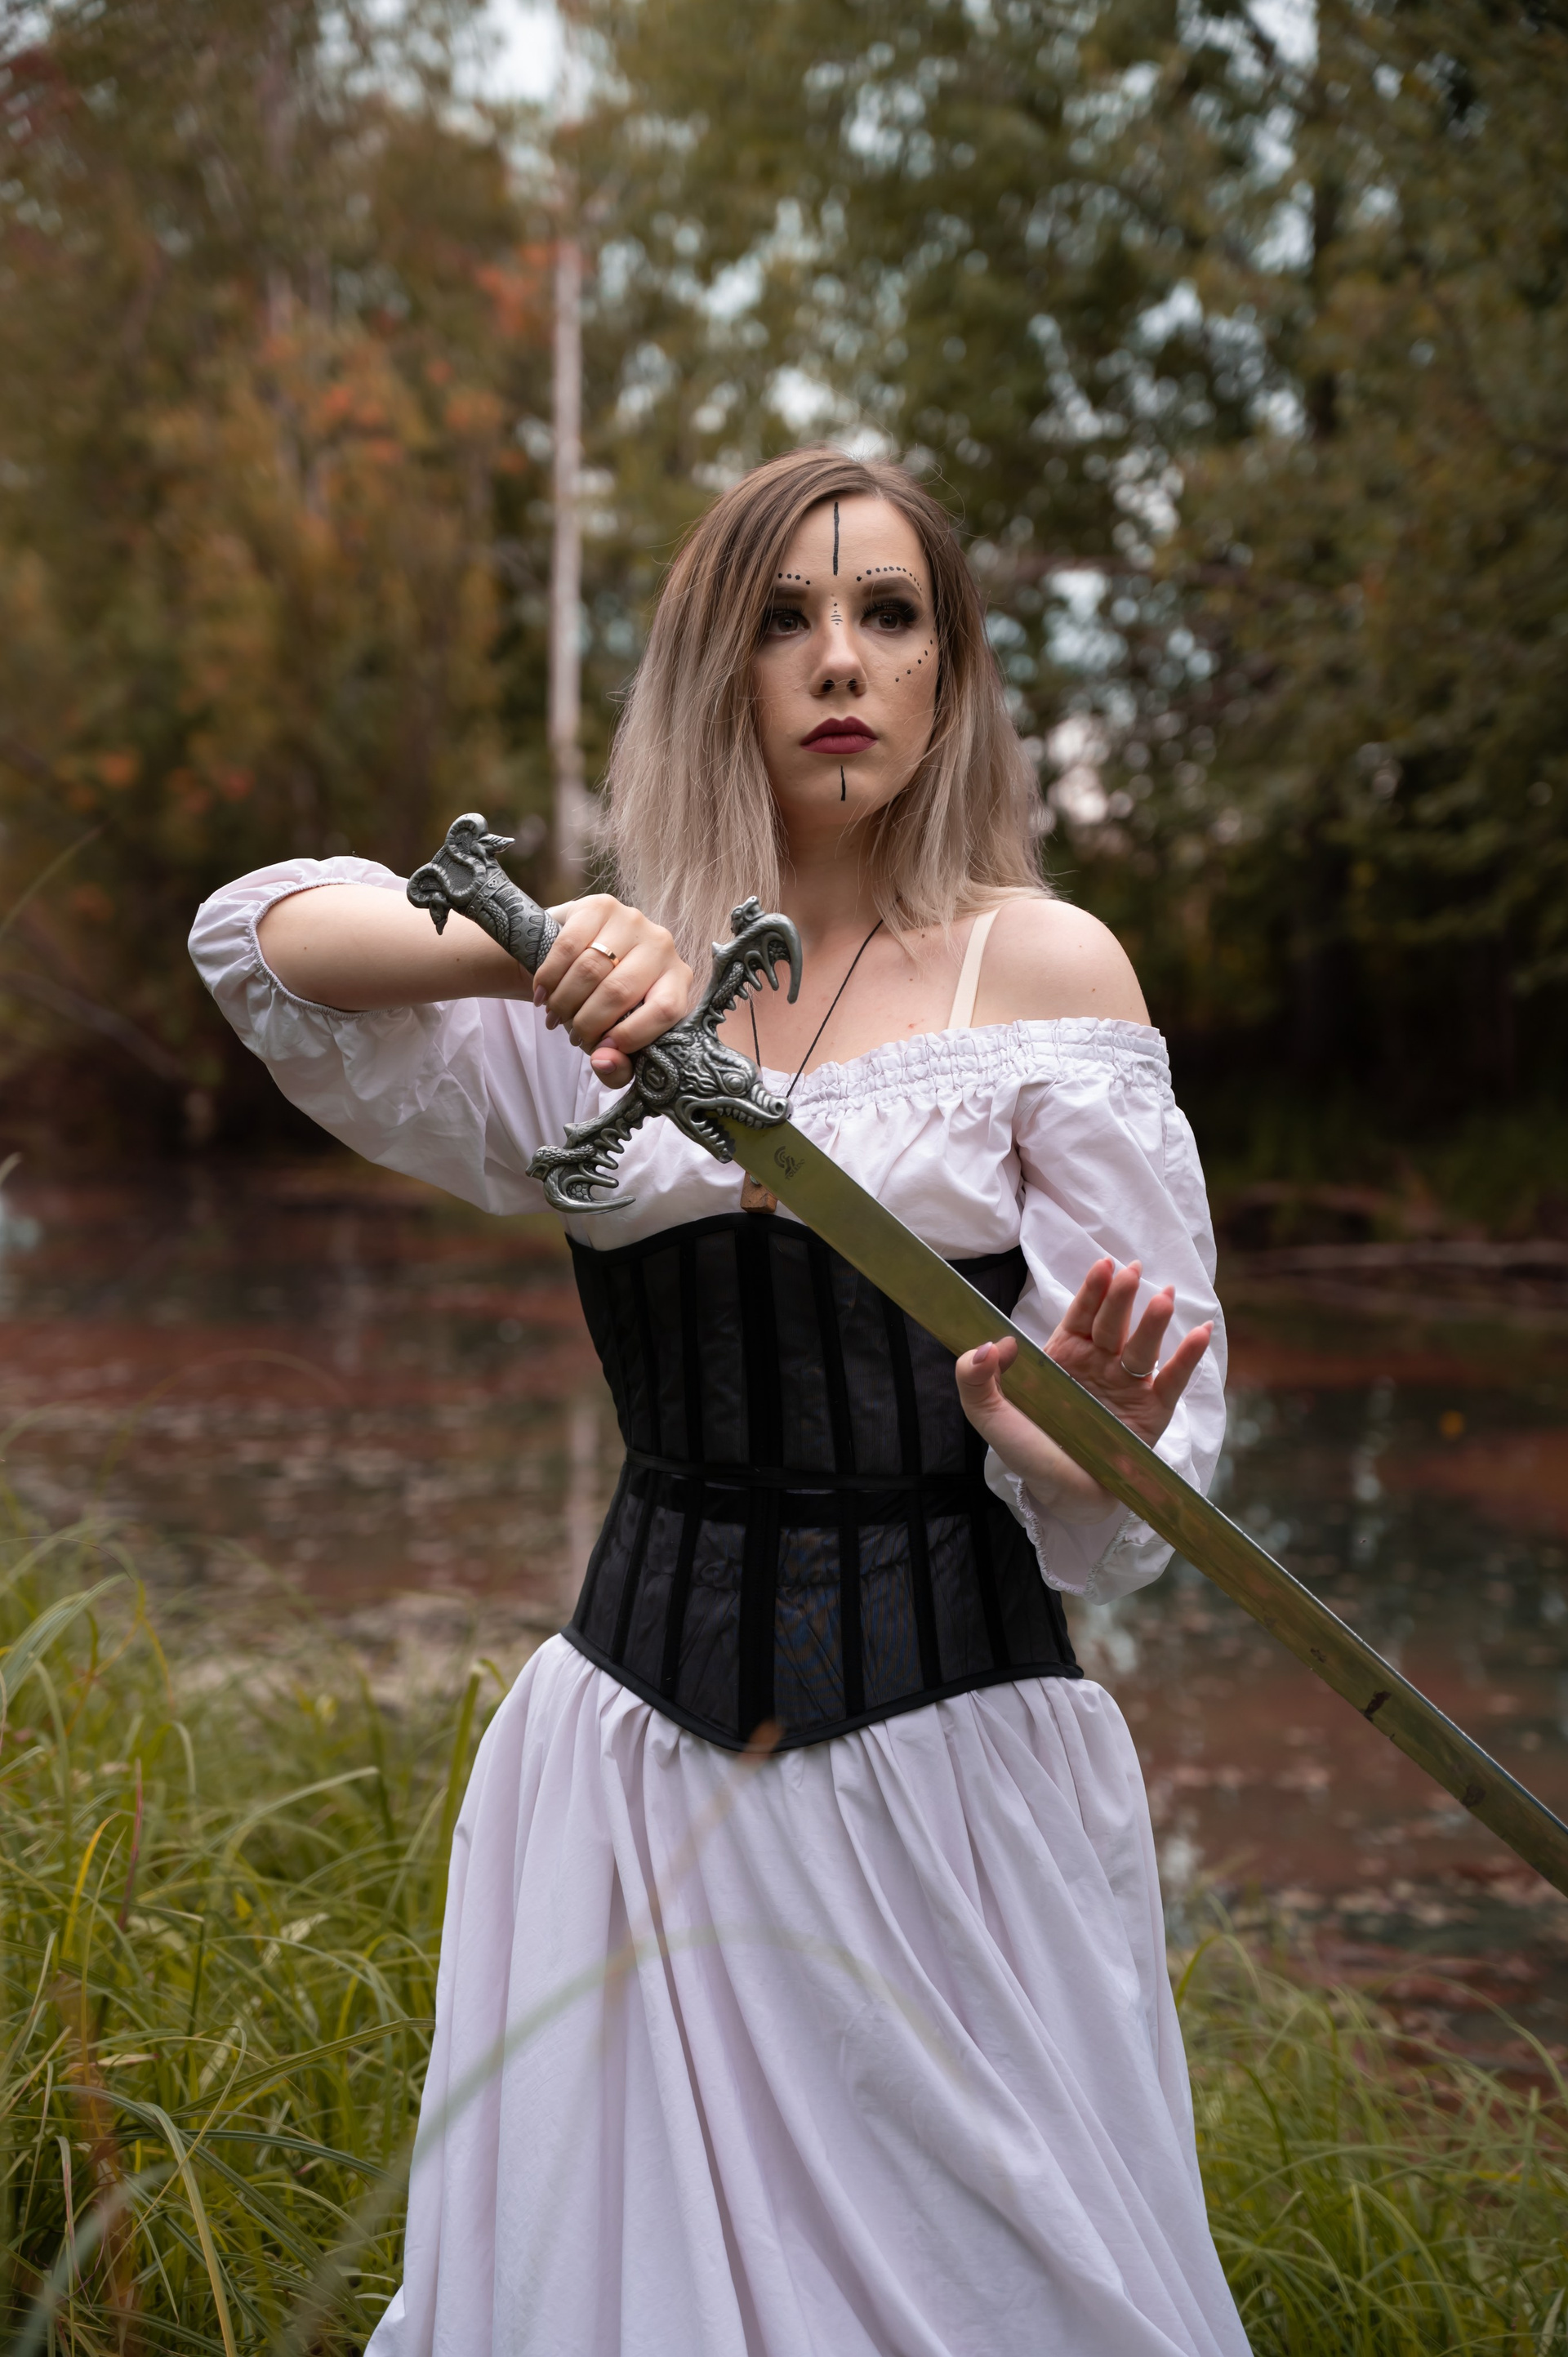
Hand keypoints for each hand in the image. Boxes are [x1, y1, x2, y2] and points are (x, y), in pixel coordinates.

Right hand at [530, 895, 694, 1087]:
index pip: (665, 1010)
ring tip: (556, 1015)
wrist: (576, 958)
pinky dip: (549, 977)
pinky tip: (542, 993)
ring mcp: (633, 920)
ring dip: (564, 1002)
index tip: (600, 1051)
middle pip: (619, 991)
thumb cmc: (604, 1005)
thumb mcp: (616, 1040)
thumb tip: (603, 1061)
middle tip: (571, 1034)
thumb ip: (618, 1066)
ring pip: (590, 970)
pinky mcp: (600, 905)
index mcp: (678, 980)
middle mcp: (662, 945)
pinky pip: (568, 946)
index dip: (630, 1037)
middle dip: (586, 1023)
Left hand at [955, 1257, 1212, 1524]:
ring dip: (1154, 1323)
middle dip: (1122, 1297)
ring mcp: (1127, 1387)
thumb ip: (975, 1379)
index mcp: (1064, 1356)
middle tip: (1133, 1272)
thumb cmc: (1028, 1453)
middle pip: (1113, 1325)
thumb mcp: (989, 1416)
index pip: (1080, 1315)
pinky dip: (1188, 1358)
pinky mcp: (1152, 1413)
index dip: (1092, 1291)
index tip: (1103, 1266)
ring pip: (1142, 1348)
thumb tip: (990, 1344)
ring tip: (1163, 1298)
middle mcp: (1099, 1365)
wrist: (1061, 1497)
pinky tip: (1201, 1332)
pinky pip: (1172, 1381)